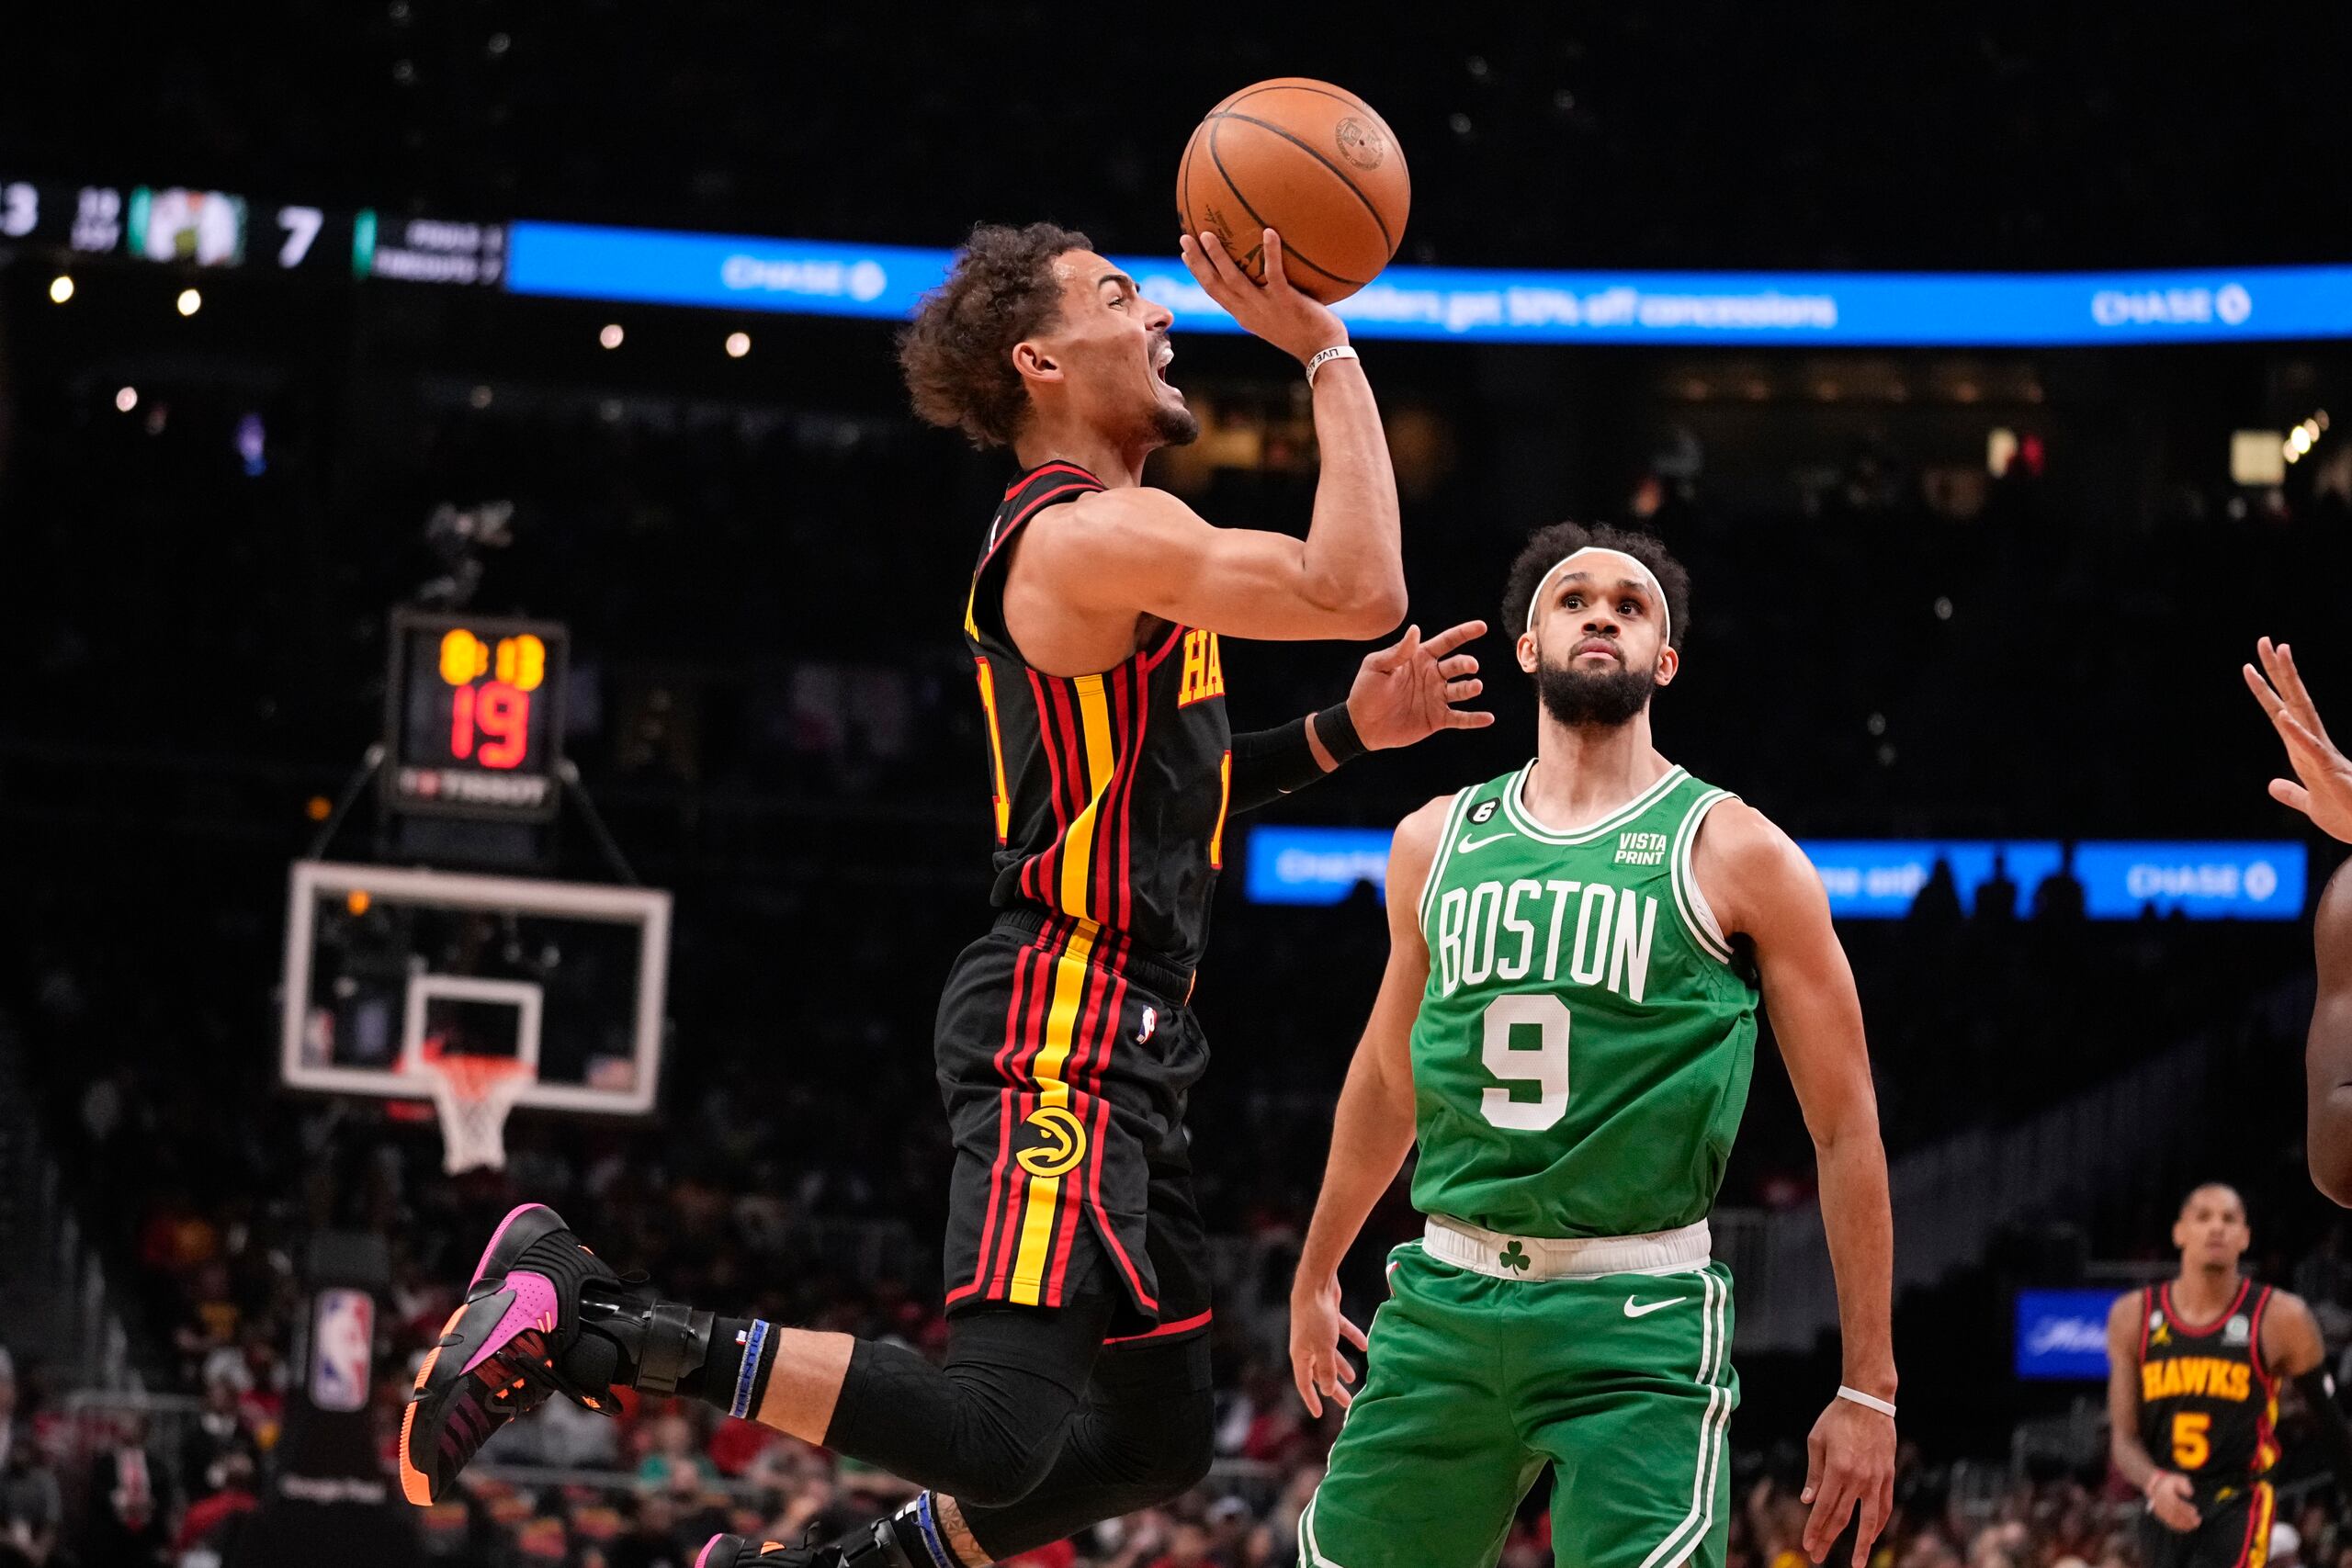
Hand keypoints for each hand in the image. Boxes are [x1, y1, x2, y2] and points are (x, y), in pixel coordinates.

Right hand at [1179, 227, 1349, 364]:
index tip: (1186, 254)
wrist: (1322, 353)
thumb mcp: (1278, 317)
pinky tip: (1268, 232)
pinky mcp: (1285, 301)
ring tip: (1207, 235)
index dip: (1198, 272)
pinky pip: (1274, 273)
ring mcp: (1265, 306)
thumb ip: (1269, 298)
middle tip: (1185, 238)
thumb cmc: (1306, 333)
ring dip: (1218, 257)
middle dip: (1197, 262)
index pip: (1214, 291)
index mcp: (1244, 314)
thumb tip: (1271, 273)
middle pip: (1214, 284)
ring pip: (1233, 279)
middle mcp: (1249, 311)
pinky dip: (1270, 252)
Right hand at [1289, 1271, 1369, 1415]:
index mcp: (1300, 1355)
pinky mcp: (1327, 1318)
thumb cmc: (1315, 1318)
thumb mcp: (1323, 1348)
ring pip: (1330, 1354)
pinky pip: (1340, 1333)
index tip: (1319, 1414)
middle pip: (1320, 1371)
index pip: (1304, 1383)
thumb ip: (1327, 1370)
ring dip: (1341, 1366)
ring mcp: (1316, 1332)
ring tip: (1353, 1378)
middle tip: (1346, 1402)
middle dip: (1332, 1386)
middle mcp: (1306, 1345)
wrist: (1315, 1285)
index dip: (1312, 1399)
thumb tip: (1327, 1390)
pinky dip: (1352, 1339)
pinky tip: (1364, 1345)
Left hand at [1344, 621, 1494, 751]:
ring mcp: (1437, 697)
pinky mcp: (1437, 719)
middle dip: (1466, 664)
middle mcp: (1433, 676)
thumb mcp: (1377, 666)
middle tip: (1471, 666)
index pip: (1446, 642)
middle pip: (1457, 665)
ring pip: (1461, 690)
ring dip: (1471, 688)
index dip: (1464, 633)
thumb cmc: (1366, 690)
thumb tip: (1415, 629)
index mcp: (1420, 658)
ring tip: (1476, 686)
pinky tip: (1488, 718)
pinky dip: (1474, 719)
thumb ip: (1398, 651)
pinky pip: (1460, 718)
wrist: (1361, 725)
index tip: (1482, 627)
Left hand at [1800, 1396, 1894, 1566]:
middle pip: (1841, 1517)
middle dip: (1828, 1539)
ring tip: (1857, 1563)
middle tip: (1818, 1557)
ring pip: (1869, 1519)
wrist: (1869, 1402)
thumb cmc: (1837, 1418)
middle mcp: (1858, 1478)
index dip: (1815, 1528)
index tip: (1807, 1544)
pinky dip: (1879, 1523)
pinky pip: (1885, 1505)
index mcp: (1837, 1469)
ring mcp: (1875, 1479)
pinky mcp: (1887, 1476)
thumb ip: (1814, 1473)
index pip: (1823, 1508)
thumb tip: (1808, 1501)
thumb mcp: (1816, 1441)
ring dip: (1862, 1544)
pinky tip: (1873, 1535)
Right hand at [2145, 1471, 2200, 1532]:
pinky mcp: (2161, 1516)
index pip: (2176, 1504)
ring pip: (2173, 1520)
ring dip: (2184, 1524)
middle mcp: (2161, 1504)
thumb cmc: (2168, 1482)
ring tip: (2195, 1524)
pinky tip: (2187, 1528)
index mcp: (2165, 1494)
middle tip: (2198, 1520)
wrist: (2152, 1485)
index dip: (2186, 1509)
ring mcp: (2160, 1511)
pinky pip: (2170, 1523)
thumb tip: (2190, 1493)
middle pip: (2175, 1513)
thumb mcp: (2177, 1479)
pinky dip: (2179, 1527)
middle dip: (2187, 1518)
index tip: (2195, 1510)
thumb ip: (2184, 1484)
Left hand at [2245, 638, 2351, 842]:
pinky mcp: (2330, 771)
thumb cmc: (2347, 816)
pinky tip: (2284, 717)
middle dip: (2277, 671)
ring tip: (2280, 654)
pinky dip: (2297, 733)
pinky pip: (2311, 749)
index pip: (2280, 713)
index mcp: (2303, 752)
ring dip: (2289, 683)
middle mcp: (2312, 745)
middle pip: (2291, 700)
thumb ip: (2291, 793)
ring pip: (2302, 711)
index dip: (2264, 690)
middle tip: (2264, 639)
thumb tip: (2271, 785)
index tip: (2249, 666)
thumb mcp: (2310, 805)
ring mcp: (2322, 754)